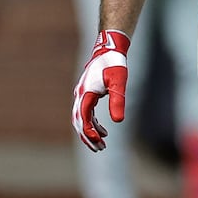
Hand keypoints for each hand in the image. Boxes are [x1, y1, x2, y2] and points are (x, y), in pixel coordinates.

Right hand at [71, 30, 129, 150]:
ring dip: (89, 132)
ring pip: (81, 119)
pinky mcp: (87, 94)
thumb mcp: (118, 82)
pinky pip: (85, 113)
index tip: (99, 142)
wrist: (109, 49)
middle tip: (99, 149)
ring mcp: (82, 95)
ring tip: (102, 143)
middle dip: (87, 137)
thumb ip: (118, 101)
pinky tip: (103, 130)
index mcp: (85, 94)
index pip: (83, 118)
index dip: (90, 132)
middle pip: (78, 122)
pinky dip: (92, 124)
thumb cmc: (114, 64)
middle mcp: (80, 95)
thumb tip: (118, 121)